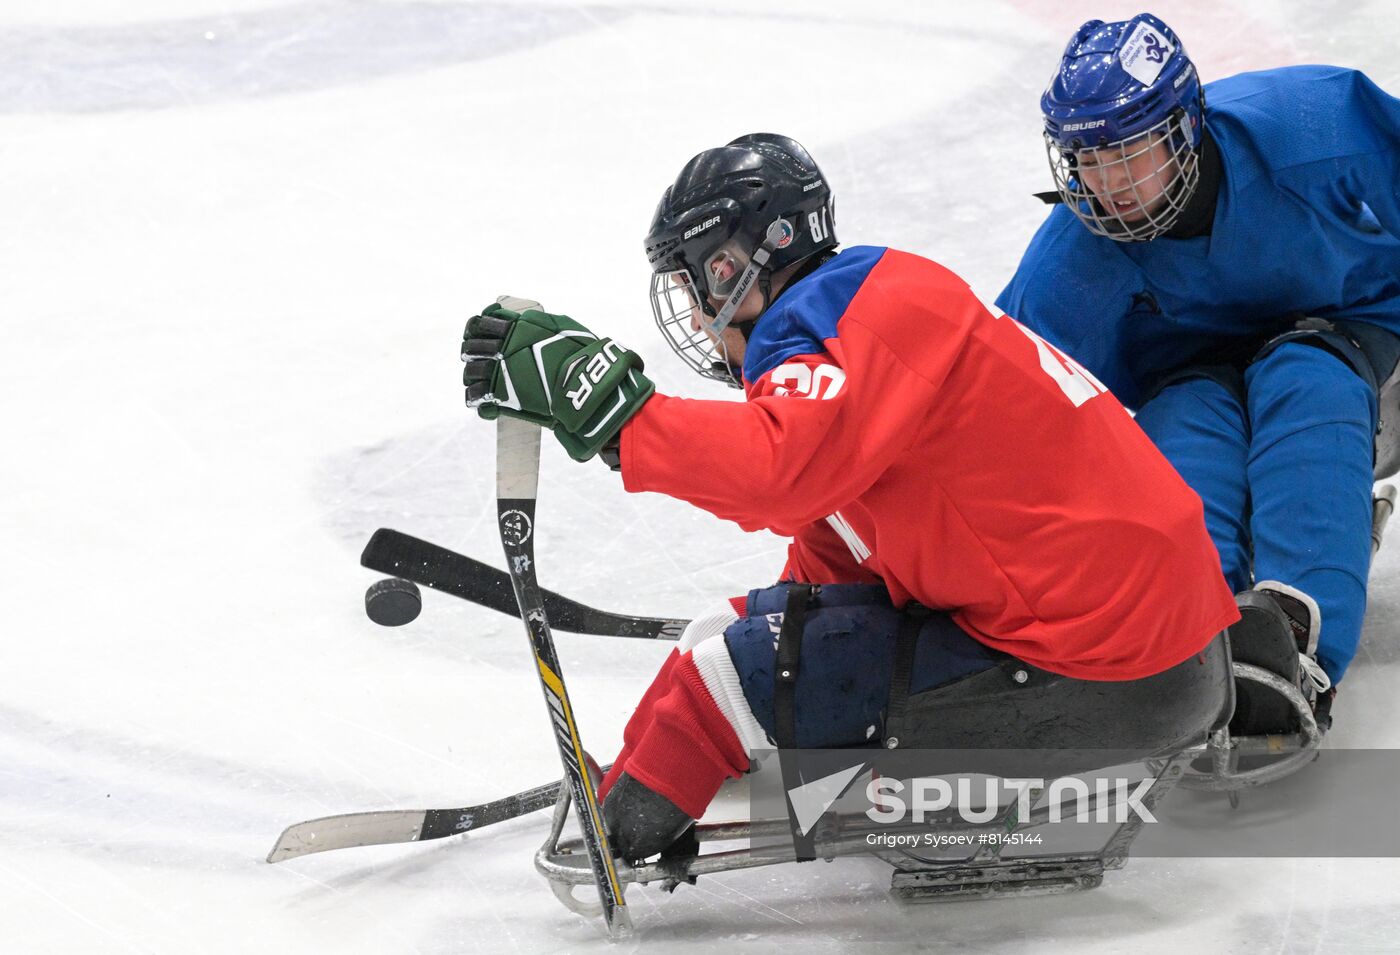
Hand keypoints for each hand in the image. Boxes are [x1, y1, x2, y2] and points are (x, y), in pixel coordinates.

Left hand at [462, 299, 654, 461]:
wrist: (585, 384)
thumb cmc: (578, 354)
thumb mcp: (559, 325)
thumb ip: (536, 322)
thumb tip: (523, 318)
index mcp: (514, 328)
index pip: (481, 323)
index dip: (477, 329)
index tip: (478, 334)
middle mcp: (502, 349)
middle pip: (471, 347)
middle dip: (473, 352)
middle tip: (480, 358)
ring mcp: (499, 374)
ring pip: (470, 373)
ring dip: (473, 376)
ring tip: (482, 381)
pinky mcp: (501, 398)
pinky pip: (477, 398)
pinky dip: (479, 400)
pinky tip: (487, 401)